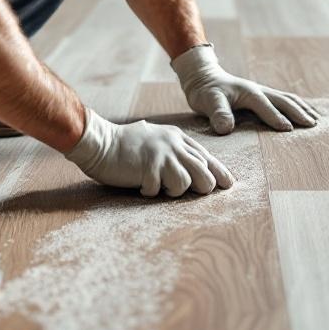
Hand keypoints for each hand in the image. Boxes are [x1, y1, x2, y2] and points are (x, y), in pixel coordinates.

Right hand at [64, 108, 234, 196]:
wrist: (100, 141)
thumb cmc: (127, 145)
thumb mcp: (157, 141)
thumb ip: (176, 151)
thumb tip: (197, 169)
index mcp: (177, 137)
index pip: (206, 156)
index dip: (219, 172)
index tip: (228, 185)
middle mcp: (173, 144)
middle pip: (203, 172)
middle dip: (201, 187)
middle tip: (185, 191)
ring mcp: (161, 155)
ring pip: (186, 183)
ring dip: (173, 191)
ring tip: (157, 186)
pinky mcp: (148, 166)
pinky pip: (159, 190)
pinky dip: (150, 192)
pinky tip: (141, 186)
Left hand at [171, 44, 319, 133]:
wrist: (204, 78)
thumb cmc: (205, 92)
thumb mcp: (207, 102)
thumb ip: (218, 114)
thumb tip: (226, 128)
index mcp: (248, 92)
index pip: (264, 106)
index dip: (275, 117)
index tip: (288, 129)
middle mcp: (259, 90)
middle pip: (283, 101)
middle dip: (298, 112)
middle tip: (313, 125)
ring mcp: (263, 92)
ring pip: (287, 99)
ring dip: (302, 109)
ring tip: (317, 120)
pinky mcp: (263, 96)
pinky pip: (284, 100)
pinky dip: (297, 106)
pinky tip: (306, 112)